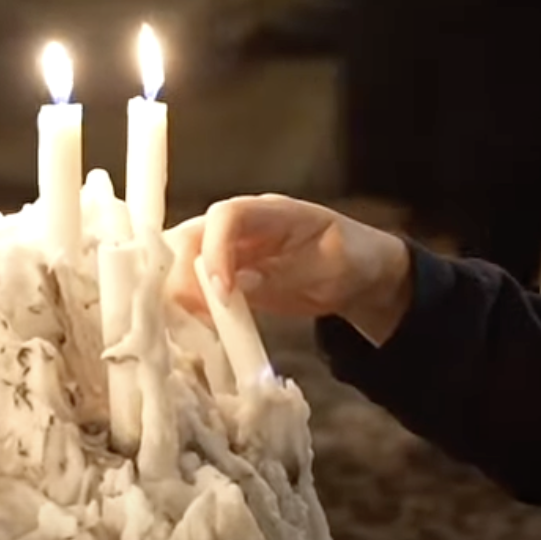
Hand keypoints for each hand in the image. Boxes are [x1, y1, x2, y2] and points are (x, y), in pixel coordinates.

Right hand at [164, 194, 412, 343]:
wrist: (361, 274)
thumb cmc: (353, 260)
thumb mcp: (332, 268)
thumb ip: (286, 274)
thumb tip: (236, 284)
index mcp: (272, 211)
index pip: (226, 215)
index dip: (215, 250)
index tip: (221, 291)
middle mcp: (242, 226)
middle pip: (190, 235)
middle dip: (182, 273)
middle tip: (193, 312)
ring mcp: (230, 250)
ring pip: (182, 261)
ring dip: (180, 292)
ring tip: (196, 323)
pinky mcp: (227, 277)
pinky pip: (194, 288)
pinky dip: (189, 308)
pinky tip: (201, 328)